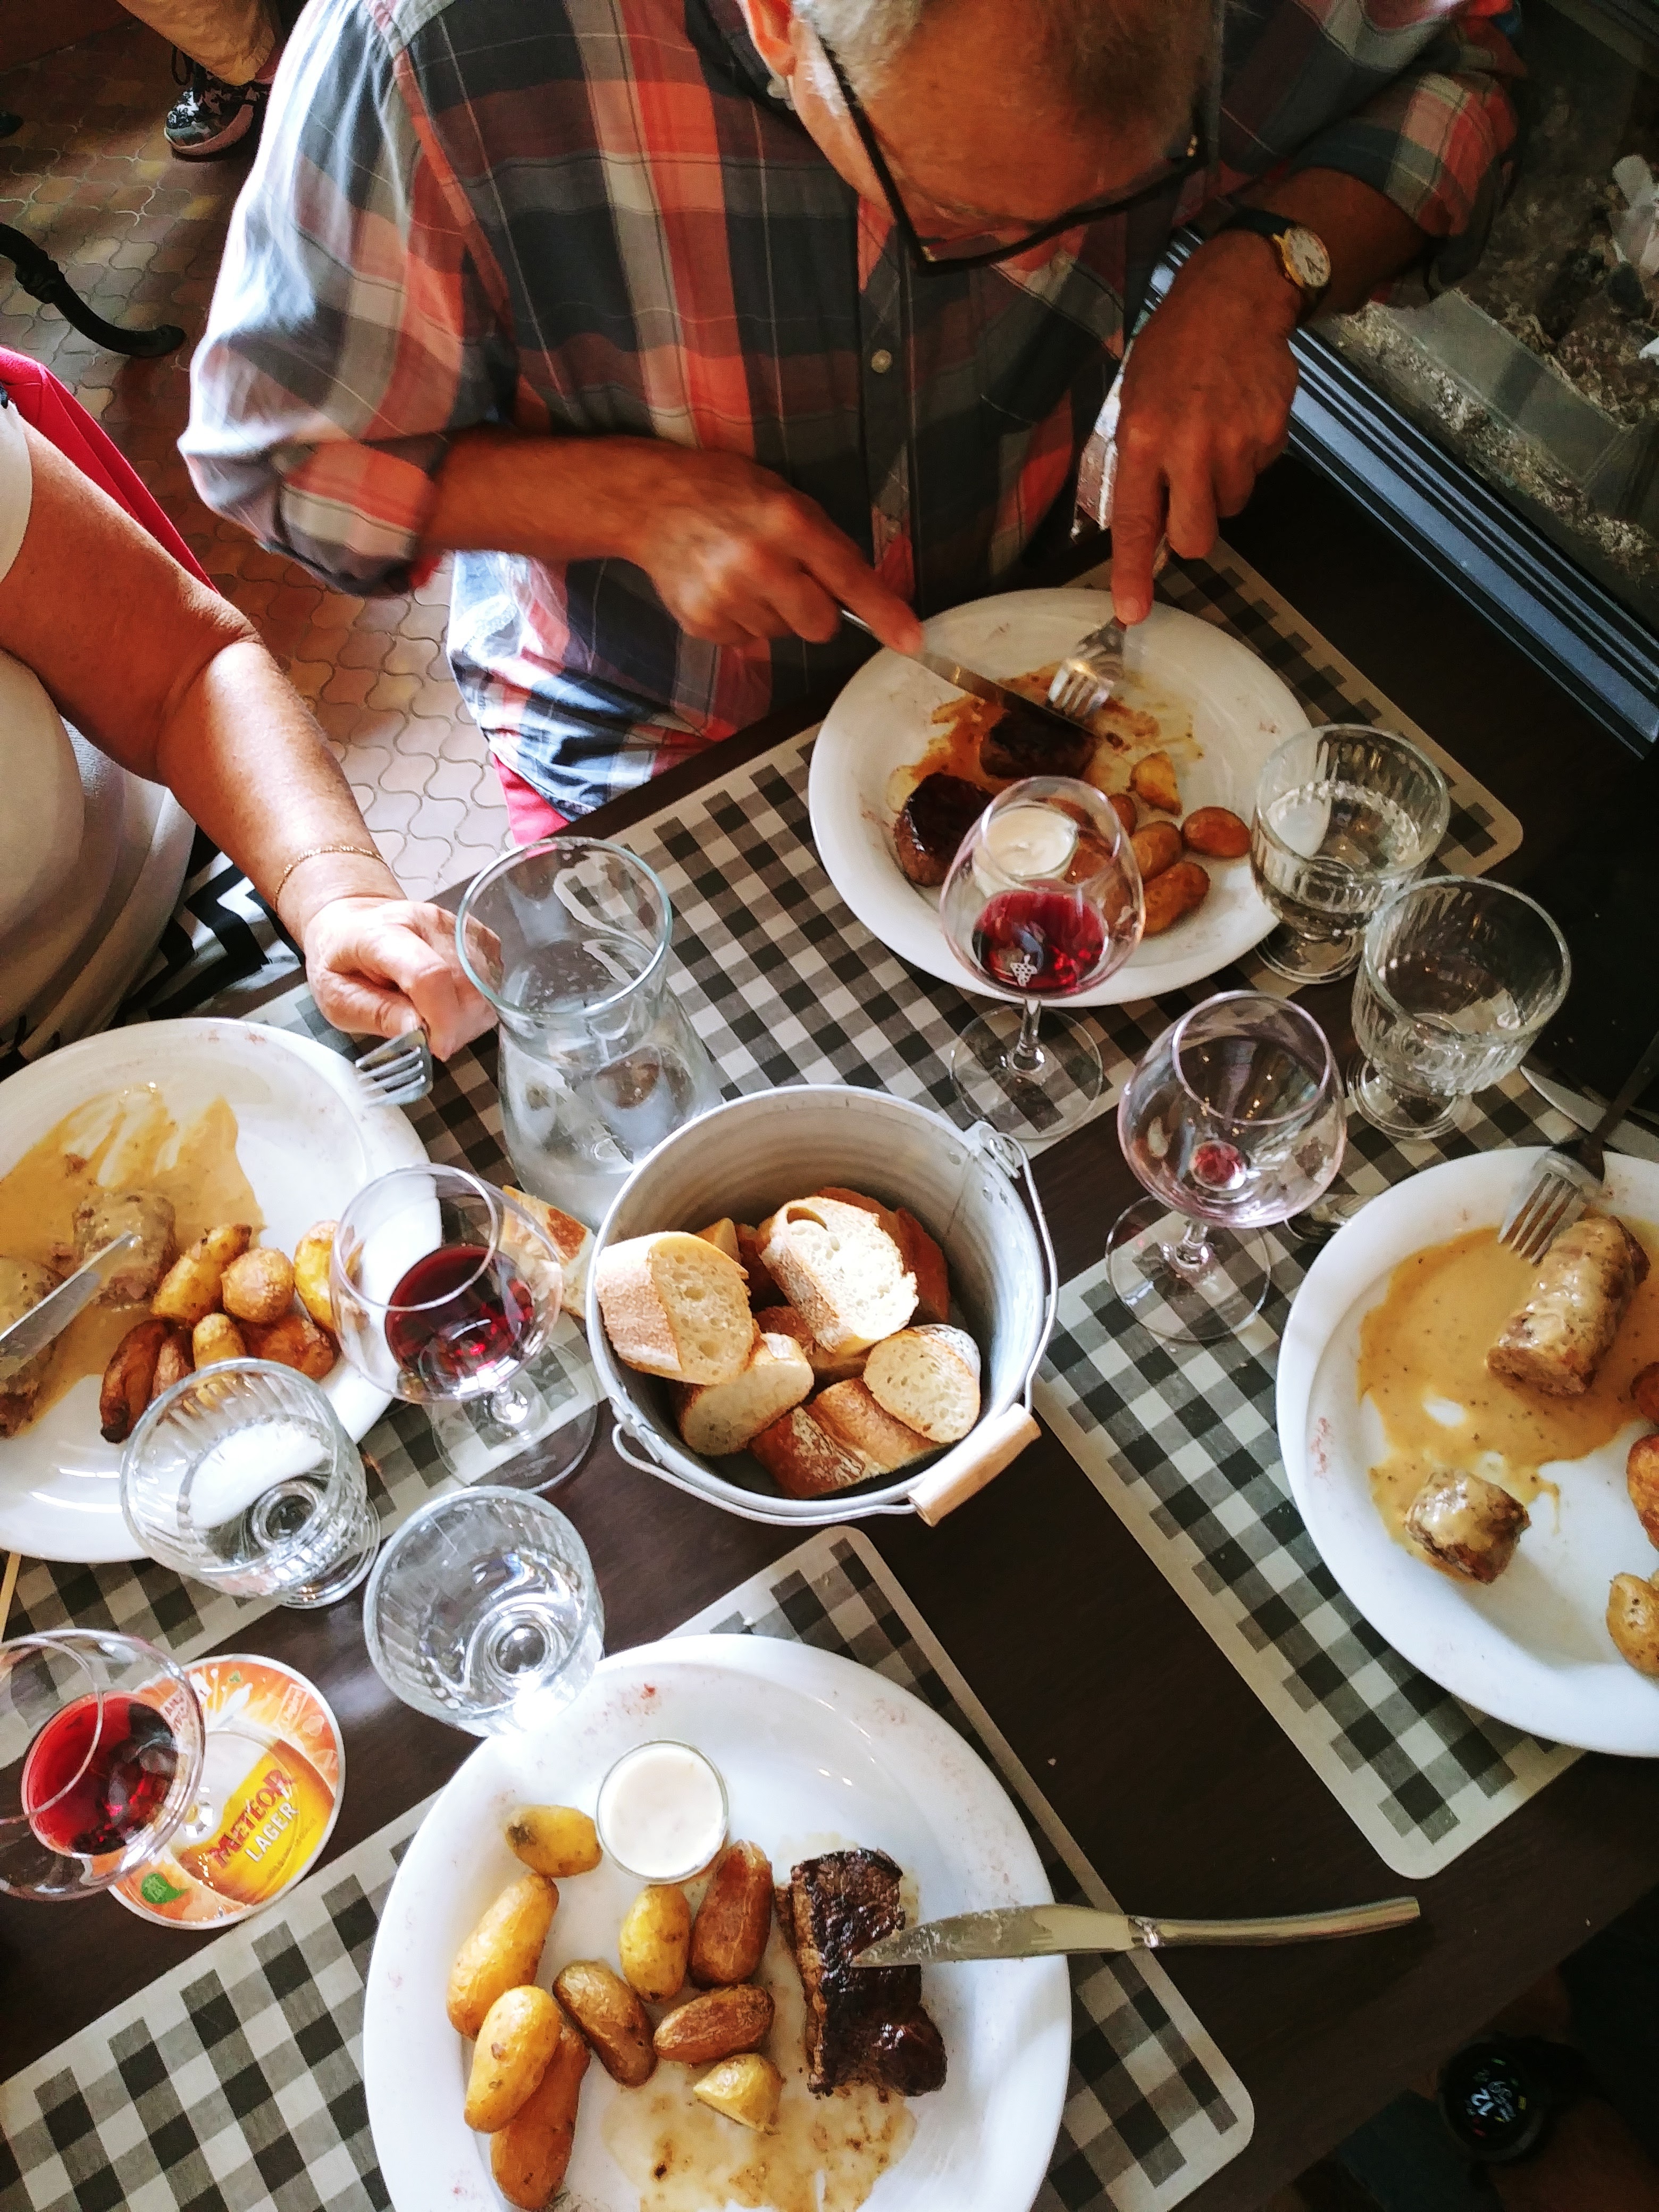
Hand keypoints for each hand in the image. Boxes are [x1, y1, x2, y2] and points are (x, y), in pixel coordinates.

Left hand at [301, 895, 493, 1057]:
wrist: (353, 922)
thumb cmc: (343, 962)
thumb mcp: (337, 997)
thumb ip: (375, 1014)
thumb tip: (420, 1033)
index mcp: (383, 935)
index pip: (430, 975)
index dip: (442, 1020)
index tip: (437, 1048)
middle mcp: (428, 923)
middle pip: (467, 985)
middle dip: (456, 1027)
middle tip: (431, 1040)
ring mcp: (457, 926)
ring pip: (486, 986)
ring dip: (468, 1019)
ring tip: (437, 1022)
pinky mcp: (476, 934)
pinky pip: (493, 980)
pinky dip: (478, 1004)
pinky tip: (450, 1006)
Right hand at [619, 446, 922, 654]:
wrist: (650, 501)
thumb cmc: (726, 493)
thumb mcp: (784, 497)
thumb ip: (823, 543)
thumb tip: (863, 596)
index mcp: (789, 522)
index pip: (849, 578)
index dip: (884, 613)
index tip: (910, 640)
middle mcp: (760, 563)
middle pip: (820, 626)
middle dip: (815, 612)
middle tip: (789, 581)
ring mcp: (728, 597)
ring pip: (781, 635)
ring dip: (773, 613)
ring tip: (743, 574)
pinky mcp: (703, 622)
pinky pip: (746, 641)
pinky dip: (741, 620)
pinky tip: (721, 587)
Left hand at [1109, 232, 1300, 624]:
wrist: (1233, 300)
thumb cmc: (1174, 352)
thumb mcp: (1134, 402)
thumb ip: (1136, 465)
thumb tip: (1142, 526)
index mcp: (1144, 438)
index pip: (1135, 522)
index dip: (1134, 572)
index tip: (1132, 610)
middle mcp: (1190, 446)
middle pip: (1195, 537)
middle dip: (1191, 530)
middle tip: (1187, 496)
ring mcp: (1237, 441)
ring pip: (1231, 507)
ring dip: (1221, 487)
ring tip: (1214, 437)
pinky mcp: (1272, 432)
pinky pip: (1259, 473)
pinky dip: (1249, 458)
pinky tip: (1239, 419)